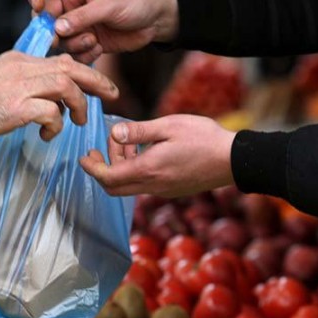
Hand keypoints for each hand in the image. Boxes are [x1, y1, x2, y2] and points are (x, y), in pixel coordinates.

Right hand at [0, 51, 118, 140]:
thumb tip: (49, 99)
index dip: (84, 72)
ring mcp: (21, 87)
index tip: (97, 85)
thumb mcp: (0, 82)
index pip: (61, 61)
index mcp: (20, 61)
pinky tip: (47, 135)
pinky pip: (51, 113)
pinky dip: (56, 125)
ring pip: (66, 87)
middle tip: (112, 94)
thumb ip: (24, 83)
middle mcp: (23, 69)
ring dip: (78, 106)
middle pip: (71, 68)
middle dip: (96, 81)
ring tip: (77, 122)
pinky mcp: (18, 108)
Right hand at [30, 0, 178, 63]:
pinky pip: (77, 54)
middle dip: (55, 33)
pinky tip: (98, 49)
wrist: (155, 20)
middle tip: (59, 40)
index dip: (41, 6)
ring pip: (63, 42)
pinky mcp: (89, 44)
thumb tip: (58, 27)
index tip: (39, 12)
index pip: (49, 0)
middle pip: (50, 24)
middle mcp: (74, 11)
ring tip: (92, 40)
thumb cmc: (135, 1)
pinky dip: (84, 55)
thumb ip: (82, 16)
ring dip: (74, 45)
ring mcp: (81, 29)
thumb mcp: (107, 5)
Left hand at [81, 115, 236, 196]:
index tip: (84, 156)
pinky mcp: (172, 190)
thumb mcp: (168, 126)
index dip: (92, 168)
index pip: (108, 177)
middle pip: (114, 188)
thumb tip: (114, 133)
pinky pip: (144, 185)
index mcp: (148, 170)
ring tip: (129, 143)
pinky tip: (146, 152)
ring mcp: (163, 191)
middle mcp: (152, 186)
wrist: (233, 160)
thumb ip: (138, 131)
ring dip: (121, 167)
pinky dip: (136, 171)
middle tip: (102, 148)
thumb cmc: (203, 138)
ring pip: (129, 186)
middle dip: (102, 169)